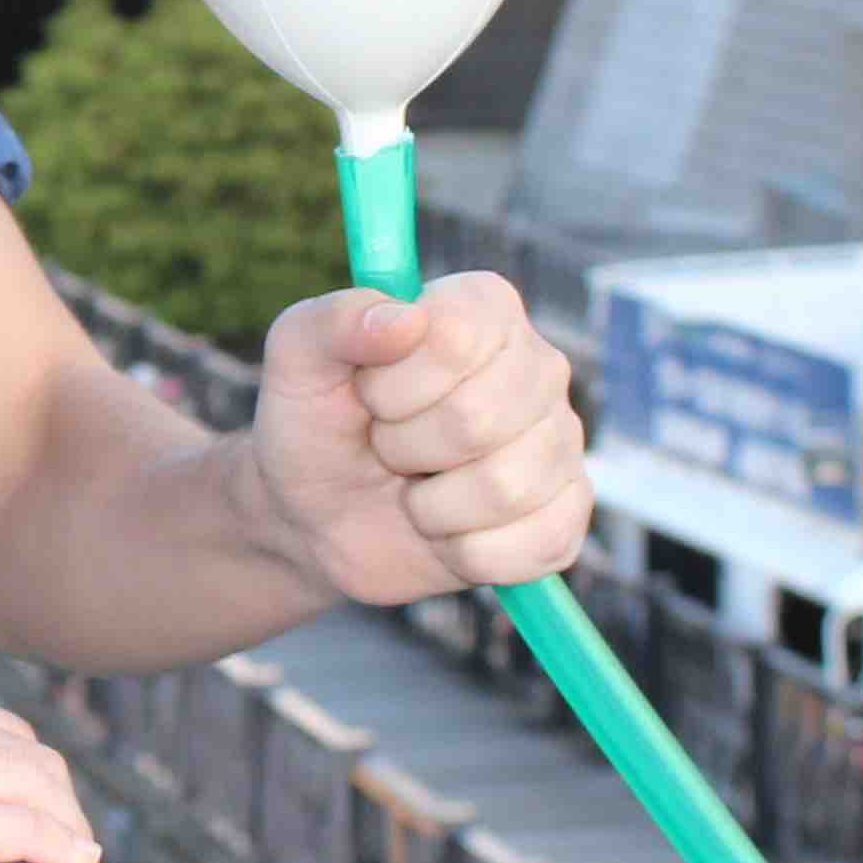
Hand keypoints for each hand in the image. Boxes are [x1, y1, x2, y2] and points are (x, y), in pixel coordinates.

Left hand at [240, 277, 590, 603]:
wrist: (317, 516)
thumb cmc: (315, 423)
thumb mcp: (296, 359)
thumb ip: (334, 322)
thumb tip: (405, 320)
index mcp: (484, 309)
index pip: (455, 339)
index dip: (394, 384)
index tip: (368, 395)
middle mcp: (539, 367)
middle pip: (479, 419)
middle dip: (405, 447)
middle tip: (388, 447)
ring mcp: (560, 443)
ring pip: (506, 488)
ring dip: (432, 507)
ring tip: (416, 490)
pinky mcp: (566, 516)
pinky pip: (537, 545)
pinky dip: (468, 553)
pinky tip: (448, 534)